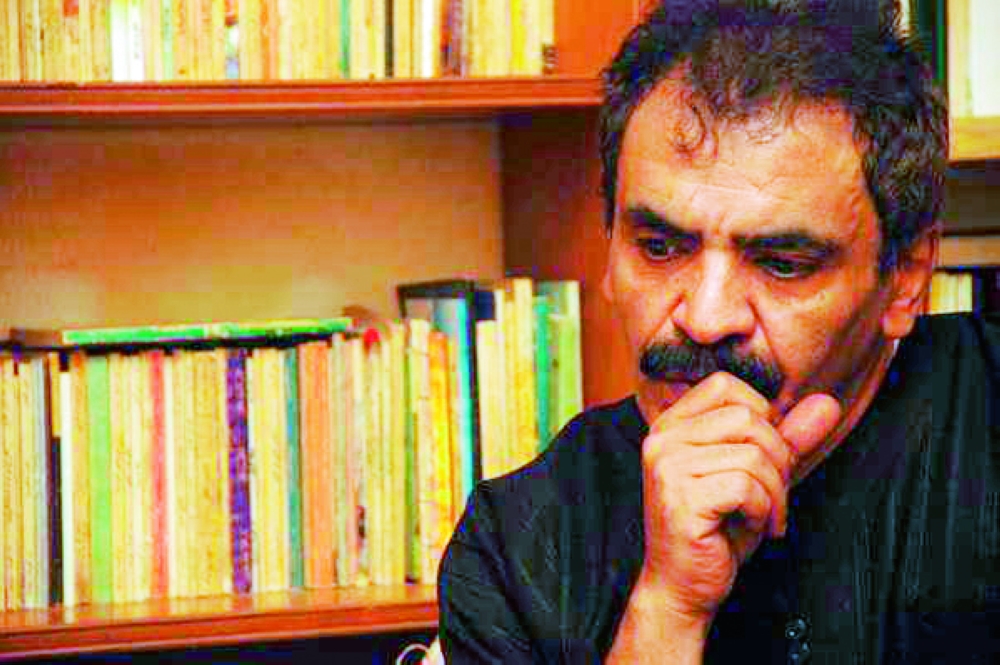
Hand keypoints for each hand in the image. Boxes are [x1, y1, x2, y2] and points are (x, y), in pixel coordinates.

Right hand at [637, 372, 840, 620]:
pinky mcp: (680, 498)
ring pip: (753, 454)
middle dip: (778, 459)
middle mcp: (661, 439)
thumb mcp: (757, 477)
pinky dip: (765, 510)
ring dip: (776, 492)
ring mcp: (666, 467)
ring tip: (767, 516)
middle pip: (747, 418)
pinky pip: (747, 486)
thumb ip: (787, 438)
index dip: (761, 416)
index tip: (764, 458)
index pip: (725, 385)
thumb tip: (827, 403)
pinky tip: (757, 527)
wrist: (683, 587)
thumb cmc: (717, 530)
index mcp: (671, 424)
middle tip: (774, 496)